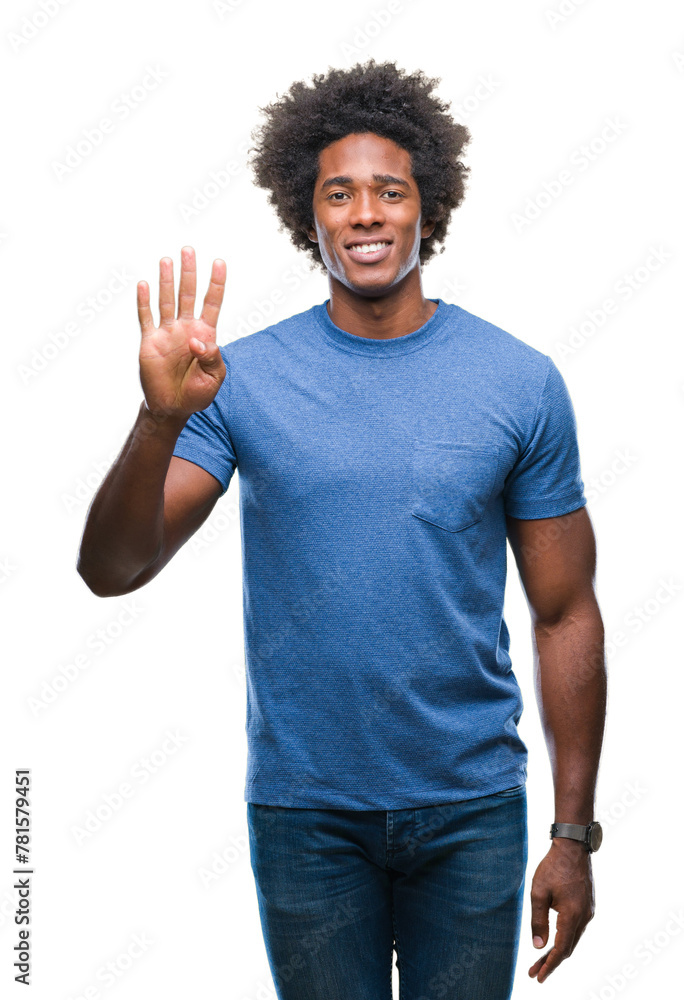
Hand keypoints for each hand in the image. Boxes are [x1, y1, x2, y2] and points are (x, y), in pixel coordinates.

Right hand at [137, 246, 226, 420]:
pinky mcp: (150, 342)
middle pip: (188, 294)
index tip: (219, 262)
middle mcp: (186, 329)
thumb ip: (212, 358)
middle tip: (188, 250)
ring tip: (167, 260)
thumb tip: (198, 341)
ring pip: (167, 300)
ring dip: (166, 280)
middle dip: (189, 273)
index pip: (212, 303)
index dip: (216, 283)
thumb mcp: (213, 378)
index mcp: (205, 335)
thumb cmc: (197, 394)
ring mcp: (167, 333)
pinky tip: (144, 284)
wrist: (172, 408)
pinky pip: (146, 317)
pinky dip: (144, 301)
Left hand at [528, 839, 594, 982]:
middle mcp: (584, 917)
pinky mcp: (588, 906)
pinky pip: (577, 929)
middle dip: (551, 962)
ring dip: (558, 951)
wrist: (573, 848)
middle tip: (534, 972)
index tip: (538, 977)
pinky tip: (555, 940)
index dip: (549, 965)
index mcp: (572, 915)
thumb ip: (538, 921)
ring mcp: (588, 912)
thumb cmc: (553, 867)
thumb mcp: (538, 893)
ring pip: (573, 939)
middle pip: (568, 948)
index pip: (561, 949)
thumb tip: (538, 947)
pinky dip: (565, 939)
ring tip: (541, 960)